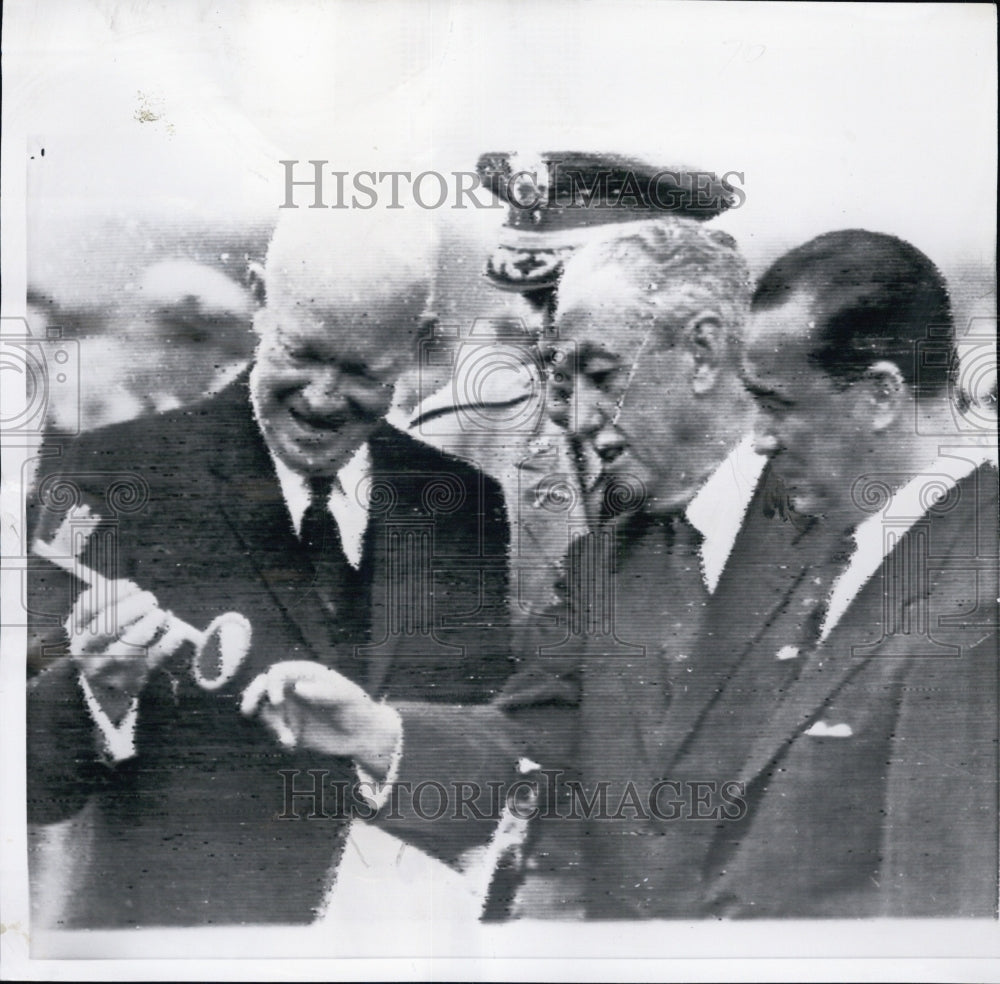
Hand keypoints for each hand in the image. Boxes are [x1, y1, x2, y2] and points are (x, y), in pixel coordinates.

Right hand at [66, 580, 186, 716]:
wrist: (111, 685)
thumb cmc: (111, 639)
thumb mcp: (101, 620)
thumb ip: (113, 600)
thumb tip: (132, 588)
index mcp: (76, 630)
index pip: (87, 605)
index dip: (113, 591)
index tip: (132, 585)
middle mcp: (85, 652)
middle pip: (107, 625)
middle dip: (135, 606)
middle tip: (151, 599)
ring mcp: (107, 669)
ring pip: (130, 644)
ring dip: (151, 622)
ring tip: (160, 614)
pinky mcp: (131, 680)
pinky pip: (155, 657)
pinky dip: (171, 640)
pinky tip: (177, 632)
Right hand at [240, 661, 401, 778]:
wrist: (364, 734)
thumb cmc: (358, 708)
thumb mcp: (345, 698)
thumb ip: (323, 692)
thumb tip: (298, 687)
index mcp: (305, 674)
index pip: (278, 672)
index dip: (271, 684)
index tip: (276, 701)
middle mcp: (293, 688)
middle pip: (262, 686)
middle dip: (251, 695)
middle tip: (247, 711)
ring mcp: (290, 707)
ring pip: (264, 710)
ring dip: (270, 725)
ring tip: (289, 740)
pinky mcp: (290, 727)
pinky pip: (275, 731)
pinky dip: (278, 737)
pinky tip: (292, 746)